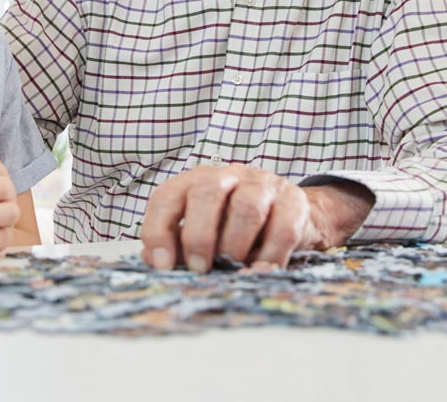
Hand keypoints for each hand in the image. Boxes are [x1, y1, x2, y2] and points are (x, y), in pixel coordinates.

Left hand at [139, 166, 374, 271]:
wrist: (292, 215)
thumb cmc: (236, 227)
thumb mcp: (203, 233)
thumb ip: (176, 244)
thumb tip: (152, 260)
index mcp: (196, 181)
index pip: (167, 196)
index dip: (159, 230)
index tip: (163, 266)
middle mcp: (228, 175)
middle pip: (207, 191)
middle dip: (198, 235)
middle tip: (199, 268)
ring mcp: (263, 184)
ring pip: (246, 206)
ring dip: (235, 244)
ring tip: (233, 270)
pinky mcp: (294, 201)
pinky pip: (283, 227)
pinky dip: (270, 255)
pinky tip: (260, 272)